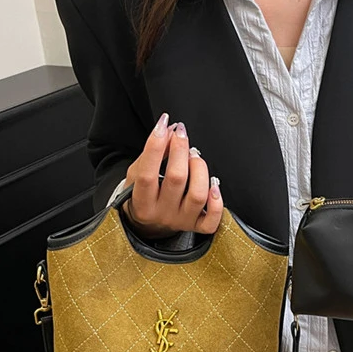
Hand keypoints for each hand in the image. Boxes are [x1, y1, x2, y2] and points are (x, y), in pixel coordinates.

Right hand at [122, 112, 222, 238]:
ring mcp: (181, 221)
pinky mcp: (197, 227)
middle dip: (181, 149)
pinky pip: (212, 220)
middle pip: (176, 179)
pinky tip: (214, 185)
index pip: (147, 173)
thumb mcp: (135, 175)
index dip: (156, 145)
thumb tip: (170, 131)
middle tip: (181, 134)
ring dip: (199, 169)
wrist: (148, 225)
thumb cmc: (143, 195)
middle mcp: (161, 213)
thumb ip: (151, 155)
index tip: (164, 124)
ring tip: (194, 157)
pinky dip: (217, 201)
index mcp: (141, 202)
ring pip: (198, 195)